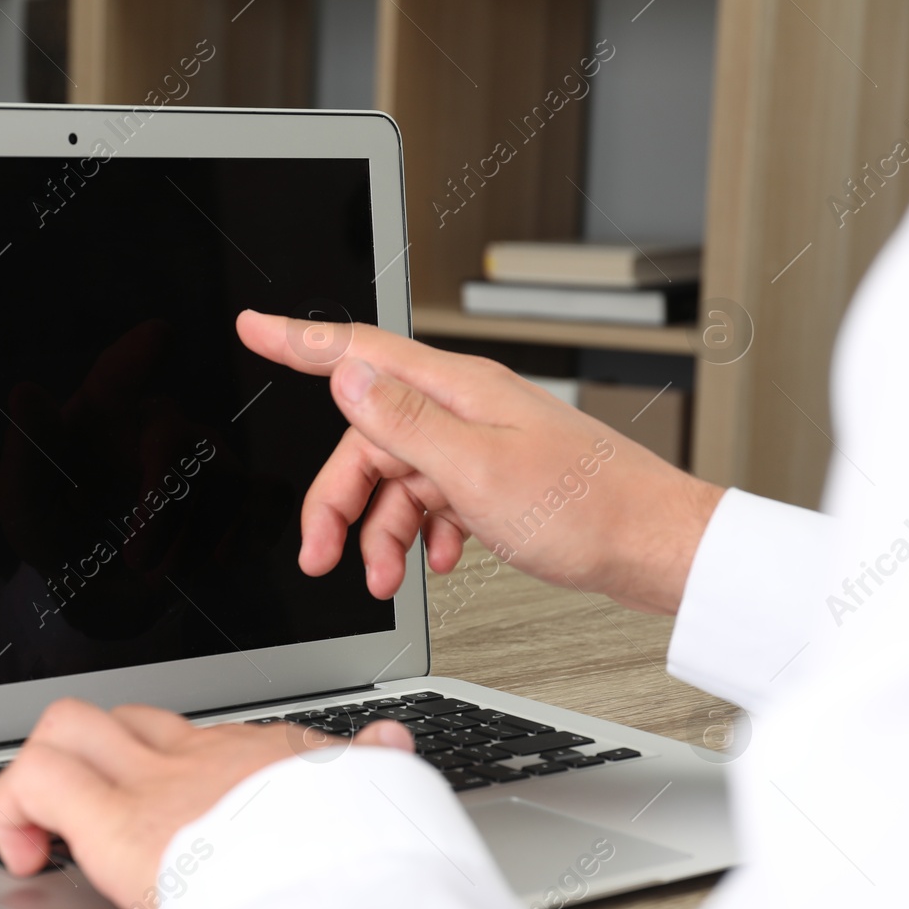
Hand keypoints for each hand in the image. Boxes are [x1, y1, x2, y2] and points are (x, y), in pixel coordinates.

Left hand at [0, 320, 275, 637]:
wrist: (101, 595)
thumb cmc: (58, 535)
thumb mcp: (24, 505)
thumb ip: (27, 453)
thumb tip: (25, 390)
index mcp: (102, 417)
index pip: (116, 376)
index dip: (136, 358)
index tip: (160, 336)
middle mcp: (158, 427)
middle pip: (179, 441)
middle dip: (161, 508)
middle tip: (137, 561)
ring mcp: (207, 460)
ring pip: (226, 477)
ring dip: (195, 538)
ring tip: (162, 576)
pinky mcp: (242, 497)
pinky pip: (266, 495)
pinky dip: (251, 529)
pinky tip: (224, 558)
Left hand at [0, 698, 412, 908]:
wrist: (349, 870)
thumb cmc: (364, 846)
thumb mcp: (375, 794)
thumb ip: (373, 768)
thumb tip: (395, 742)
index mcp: (259, 761)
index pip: (197, 740)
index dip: (166, 766)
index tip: (167, 809)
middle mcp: (200, 756)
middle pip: (126, 718)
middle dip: (97, 761)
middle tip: (95, 820)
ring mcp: (153, 779)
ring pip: (68, 725)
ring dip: (44, 776)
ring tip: (48, 836)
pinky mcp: (115, 819)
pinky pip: (34, 778)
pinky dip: (10, 809)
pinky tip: (24, 854)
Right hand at [236, 310, 723, 613]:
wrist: (656, 549)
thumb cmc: (587, 511)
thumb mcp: (477, 470)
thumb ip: (404, 422)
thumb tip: (345, 375)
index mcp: (456, 391)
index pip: (357, 352)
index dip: (296, 341)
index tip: (252, 328)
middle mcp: (465, 408)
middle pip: (367, 439)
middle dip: (338, 501)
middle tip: (321, 555)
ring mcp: (481, 443)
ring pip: (398, 478)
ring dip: (382, 531)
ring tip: (388, 579)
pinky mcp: (495, 478)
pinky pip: (433, 499)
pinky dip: (423, 533)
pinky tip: (437, 561)